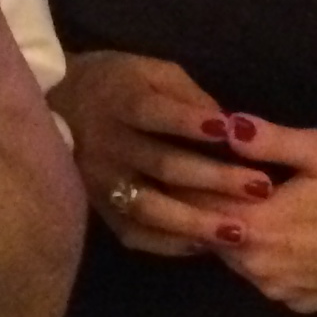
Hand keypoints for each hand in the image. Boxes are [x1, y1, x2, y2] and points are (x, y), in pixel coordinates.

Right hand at [51, 49, 272, 257]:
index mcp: (122, 104)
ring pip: (150, 207)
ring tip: (237, 231)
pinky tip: (203, 246)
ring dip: (196, 221)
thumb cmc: (116, 84)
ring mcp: (103, 183)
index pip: (157, 114)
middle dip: (214, 178)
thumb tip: (227, 127)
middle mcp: (110, 146)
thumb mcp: (150, 71)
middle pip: (163, 165)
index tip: (230, 131)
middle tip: (261, 188)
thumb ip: (188, 95)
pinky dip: (170, 243)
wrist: (55, 107)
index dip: (192, 123)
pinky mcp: (101, 209)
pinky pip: (136, 234)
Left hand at [206, 116, 316, 312]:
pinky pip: (267, 277)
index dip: (187, 181)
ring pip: (239, 259)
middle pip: (212, 236)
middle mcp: (258, 269)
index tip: (182, 158)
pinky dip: (264, 256)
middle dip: (208, 206)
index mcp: (255, 229)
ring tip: (242, 201)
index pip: (196, 206)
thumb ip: (267, 141)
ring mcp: (281, 291)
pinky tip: (281, 234)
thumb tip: (223, 125)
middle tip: (208, 175)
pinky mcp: (304, 304)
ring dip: (236, 233)